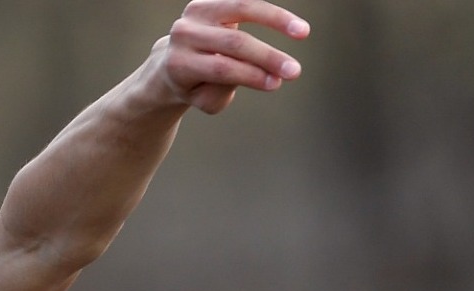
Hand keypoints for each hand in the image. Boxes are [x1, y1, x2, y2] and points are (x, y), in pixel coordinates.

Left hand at [151, 0, 309, 114]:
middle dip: (268, 56)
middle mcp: (183, 34)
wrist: (170, 62)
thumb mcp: (206, 98)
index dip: (252, 75)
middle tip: (295, 72)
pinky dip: (266, 9)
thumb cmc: (196, 84)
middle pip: (233, 42)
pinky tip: (288, 18)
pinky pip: (243, 0)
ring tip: (303, 32)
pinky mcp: (209, 0)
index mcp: (178, 63)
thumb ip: (225, 88)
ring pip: (242, 9)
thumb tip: (259, 75)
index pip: (222, 68)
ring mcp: (195, 12)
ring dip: (276, 19)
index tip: (277, 83)